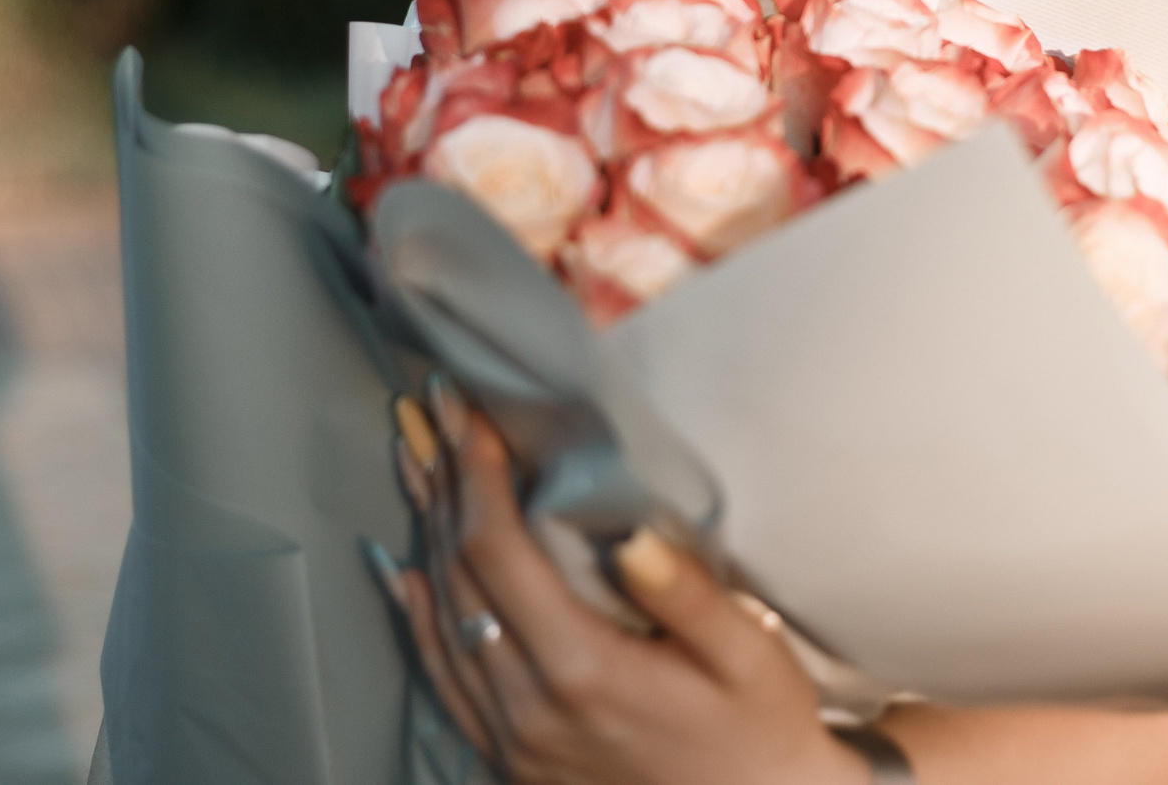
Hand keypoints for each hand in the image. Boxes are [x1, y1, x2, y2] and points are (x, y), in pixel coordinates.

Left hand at [375, 379, 867, 784]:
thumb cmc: (761, 731)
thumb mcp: (750, 658)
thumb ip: (687, 596)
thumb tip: (631, 534)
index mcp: (584, 671)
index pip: (497, 554)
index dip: (476, 477)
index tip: (471, 416)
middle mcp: (530, 709)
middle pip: (457, 579)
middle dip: (445, 489)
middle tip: (435, 417)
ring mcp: (513, 741)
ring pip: (440, 625)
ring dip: (426, 539)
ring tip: (417, 468)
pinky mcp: (511, 760)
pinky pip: (443, 682)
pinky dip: (417, 621)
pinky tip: (407, 577)